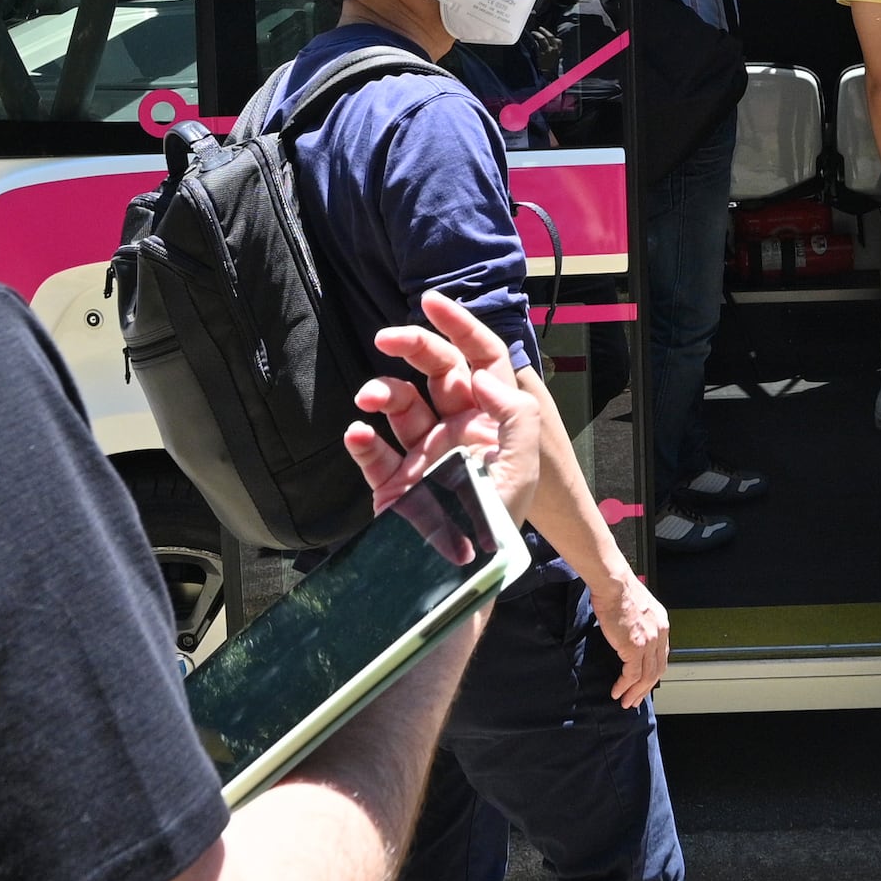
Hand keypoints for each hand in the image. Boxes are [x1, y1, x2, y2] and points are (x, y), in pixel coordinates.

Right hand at [348, 290, 541, 521]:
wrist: (459, 578)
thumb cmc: (499, 524)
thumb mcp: (523, 465)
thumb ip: (513, 412)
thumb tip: (481, 373)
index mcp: (490, 421)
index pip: (479, 360)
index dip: (460, 327)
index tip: (430, 302)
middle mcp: (456, 430)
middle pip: (435, 372)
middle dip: (412, 348)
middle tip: (386, 338)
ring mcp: (423, 455)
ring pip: (398, 405)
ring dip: (381, 392)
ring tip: (369, 399)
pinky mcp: (394, 484)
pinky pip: (373, 451)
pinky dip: (362, 439)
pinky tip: (358, 432)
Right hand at [586, 569, 671, 707]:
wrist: (614, 584)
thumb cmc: (619, 590)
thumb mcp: (637, 607)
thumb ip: (639, 623)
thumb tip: (629, 634)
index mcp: (662, 624)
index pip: (662, 655)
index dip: (653, 672)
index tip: (645, 682)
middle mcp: (660, 634)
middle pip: (657, 670)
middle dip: (646, 688)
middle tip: (637, 699)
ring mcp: (649, 642)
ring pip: (647, 677)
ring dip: (636, 692)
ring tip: (627, 701)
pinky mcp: (634, 647)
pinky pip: (632, 674)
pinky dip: (625, 686)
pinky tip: (618, 692)